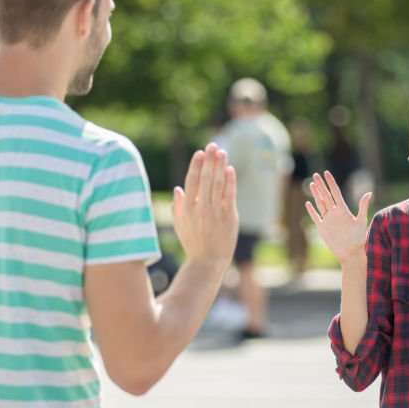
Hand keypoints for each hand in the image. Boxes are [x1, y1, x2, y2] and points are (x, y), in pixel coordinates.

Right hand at [173, 143, 237, 265]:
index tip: (200, 153)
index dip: (196, 165)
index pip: (192, 181)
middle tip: (213, 145)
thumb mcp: (180, 224)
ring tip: (222, 152)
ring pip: (218, 184)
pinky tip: (230, 169)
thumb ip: (178, 206)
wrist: (208, 262)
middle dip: (210, 160)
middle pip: (206, 179)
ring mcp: (215, 212)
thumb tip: (178, 188)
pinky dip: (230, 181)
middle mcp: (200, 208)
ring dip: (220, 166)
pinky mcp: (229, 217)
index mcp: (187, 209)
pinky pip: (229, 195)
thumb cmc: (193, 243)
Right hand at [305, 171, 370, 264]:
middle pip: (326, 195)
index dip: (331, 182)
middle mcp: (334, 212)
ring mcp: (327, 219)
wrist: (351, 252)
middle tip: (316, 174)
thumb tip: (369, 193)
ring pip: (320, 204)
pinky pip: (315, 217)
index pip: (335, 192)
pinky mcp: (322, 228)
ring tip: (311, 184)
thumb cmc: (359, 237)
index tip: (326, 173)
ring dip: (315, 194)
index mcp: (343, 209)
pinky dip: (311, 211)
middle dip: (321, 185)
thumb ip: (363, 206)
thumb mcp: (362, 220)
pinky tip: (308, 203)